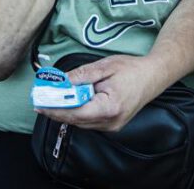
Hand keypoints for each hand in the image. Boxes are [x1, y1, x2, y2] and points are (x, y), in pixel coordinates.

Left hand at [37, 54, 160, 131]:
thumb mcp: (105, 66)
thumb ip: (82, 76)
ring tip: (49, 101)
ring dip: (65, 112)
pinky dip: (76, 113)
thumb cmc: (131, 69)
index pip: (75, 112)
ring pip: (81, 122)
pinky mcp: (112, 125)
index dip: (55, 109)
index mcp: (109, 107)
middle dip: (56, 111)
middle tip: (39, 101)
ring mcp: (112, 126)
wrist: (154, 76)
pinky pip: (88, 121)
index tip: (39, 104)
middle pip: (76, 120)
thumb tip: (61, 83)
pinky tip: (68, 103)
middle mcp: (110, 122)